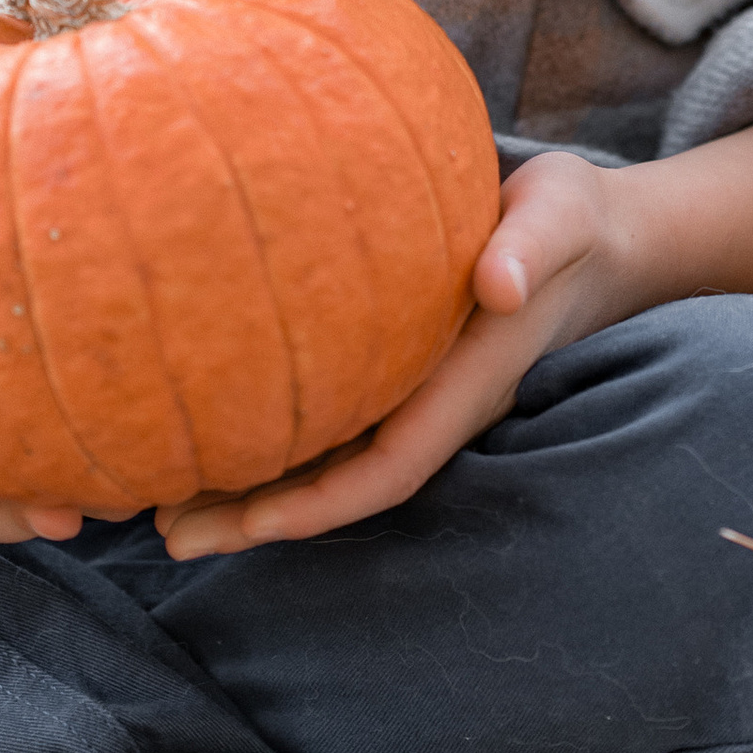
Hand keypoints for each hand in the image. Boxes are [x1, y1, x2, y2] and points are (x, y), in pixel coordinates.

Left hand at [154, 148, 632, 560]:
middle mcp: (429, 404)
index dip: (321, 503)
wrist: (593, 232)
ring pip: (321, 458)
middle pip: (337, 483)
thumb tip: (498, 286)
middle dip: (257, 518)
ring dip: (246, 488)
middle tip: (165, 535)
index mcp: (465, 386)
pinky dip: (264, 435)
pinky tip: (201, 427)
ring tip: (159, 507)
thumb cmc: (570, 219)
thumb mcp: (559, 218)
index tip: (252, 526)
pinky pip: (323, 417)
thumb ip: (531, 249)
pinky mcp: (393, 367)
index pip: (387, 468)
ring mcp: (409, 393)